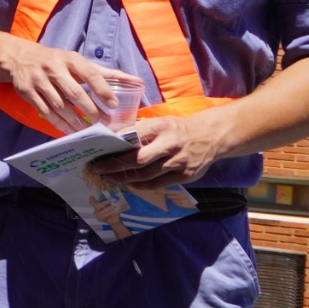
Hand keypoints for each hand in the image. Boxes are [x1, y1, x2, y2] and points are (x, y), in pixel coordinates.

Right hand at [0, 36, 122, 132]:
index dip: (102, 90)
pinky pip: (45, 112)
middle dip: (90, 110)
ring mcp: (38, 81)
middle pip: (74, 92)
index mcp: (70, 59)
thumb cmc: (57, 61)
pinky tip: (71, 131)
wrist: (19, 58)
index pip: (90, 74)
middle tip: (103, 123)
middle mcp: (53, 68)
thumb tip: (136, 81)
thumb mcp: (78, 61)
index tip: (114, 105)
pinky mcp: (27, 92)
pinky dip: (59, 124)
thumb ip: (105, 73)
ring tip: (89, 131)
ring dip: (75, 121)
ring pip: (59, 105)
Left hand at [91, 111, 225, 188]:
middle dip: (113, 166)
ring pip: (145, 175)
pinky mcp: (185, 176)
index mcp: (161, 127)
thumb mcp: (160, 122)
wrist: (211, 136)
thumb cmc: (178, 128)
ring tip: (109, 177)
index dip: (113, 146)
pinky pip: (157, 184)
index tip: (97, 152)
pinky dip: (141, 185)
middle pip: (137, 160)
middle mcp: (170, 144)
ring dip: (124, 178)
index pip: (132, 136)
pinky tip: (130, 183)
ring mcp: (178, 162)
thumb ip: (140, 130)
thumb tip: (111, 137)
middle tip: (96, 169)